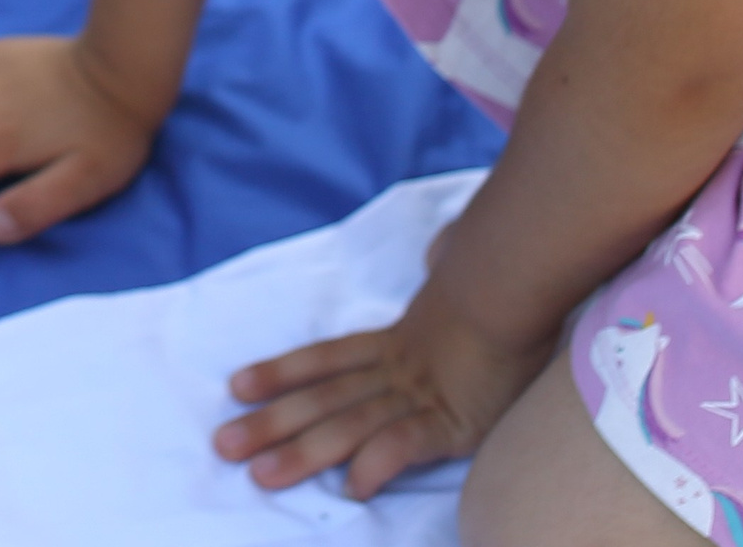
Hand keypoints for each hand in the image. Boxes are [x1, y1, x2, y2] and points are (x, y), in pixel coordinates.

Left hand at [214, 284, 551, 496]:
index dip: (280, 372)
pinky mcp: (452, 424)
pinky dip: (377, 461)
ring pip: (348, 426)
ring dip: (303, 452)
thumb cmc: (490, 295)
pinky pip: (406, 445)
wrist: (518, 291)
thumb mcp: (449, 294)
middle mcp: (392, 371)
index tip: (236, 387)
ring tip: (262, 474)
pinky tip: (350, 486)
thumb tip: (435, 256)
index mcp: (389, 344)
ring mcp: (418, 398)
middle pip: (321, 399)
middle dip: (271, 424)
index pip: (323, 359)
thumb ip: (428, 288)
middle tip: (223, 445)